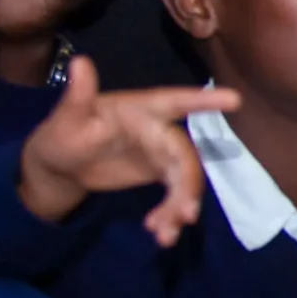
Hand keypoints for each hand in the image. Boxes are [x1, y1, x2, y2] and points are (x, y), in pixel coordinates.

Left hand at [14, 56, 230, 241]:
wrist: (61, 165)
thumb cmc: (63, 133)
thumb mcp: (67, 118)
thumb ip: (78, 95)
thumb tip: (78, 61)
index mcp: (142, 110)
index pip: (176, 101)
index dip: (204, 100)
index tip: (235, 99)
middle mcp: (159, 130)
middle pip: (185, 157)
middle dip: (188, 185)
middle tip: (186, 214)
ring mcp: (161, 154)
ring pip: (184, 180)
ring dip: (180, 207)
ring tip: (165, 235)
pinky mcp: (160, 174)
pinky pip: (176, 195)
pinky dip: (171, 215)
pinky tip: (157, 232)